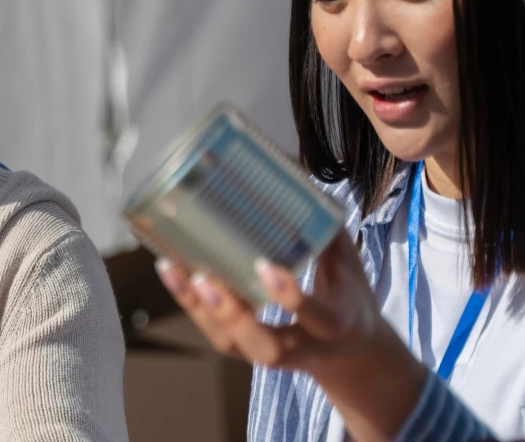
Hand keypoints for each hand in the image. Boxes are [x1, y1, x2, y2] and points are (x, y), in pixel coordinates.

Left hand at [155, 231, 388, 373]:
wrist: (351, 353)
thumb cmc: (347, 298)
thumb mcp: (349, 264)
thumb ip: (325, 227)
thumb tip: (293, 173)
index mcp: (335, 323)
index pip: (314, 315)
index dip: (289, 296)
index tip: (264, 265)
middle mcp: (302, 346)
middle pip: (265, 348)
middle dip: (232, 316)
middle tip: (204, 279)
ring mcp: (270, 353)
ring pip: (231, 344)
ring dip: (199, 309)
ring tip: (173, 269)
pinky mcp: (247, 350)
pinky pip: (217, 335)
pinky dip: (192, 306)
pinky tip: (173, 273)